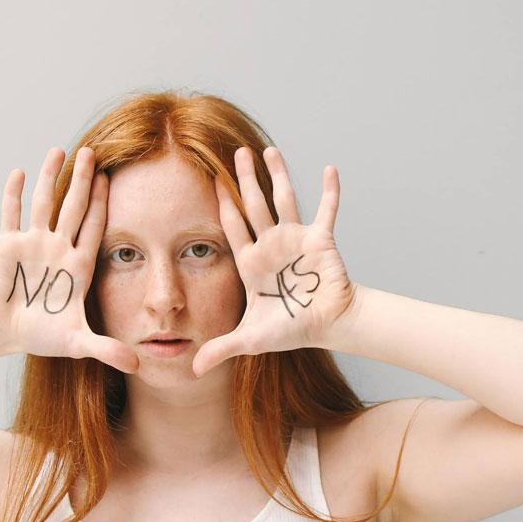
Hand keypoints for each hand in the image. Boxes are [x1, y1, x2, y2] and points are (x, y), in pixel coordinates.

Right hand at [0, 146, 140, 373]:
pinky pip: (12, 215)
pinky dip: (14, 195)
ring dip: (51, 178)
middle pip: (74, 207)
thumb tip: (137, 366)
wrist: (8, 331)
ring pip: (45, 203)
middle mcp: (60, 246)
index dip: (104, 204)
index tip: (113, 179)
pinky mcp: (8, 246)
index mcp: (80, 264)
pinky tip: (19, 172)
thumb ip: (106, 350)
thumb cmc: (45, 333)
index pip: (95, 227)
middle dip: (83, 181)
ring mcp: (34, 243)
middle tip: (93, 151)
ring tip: (60, 150)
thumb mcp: (79, 342)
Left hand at [192, 146, 357, 377]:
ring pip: (284, 199)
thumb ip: (222, 348)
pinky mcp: (321, 240)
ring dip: (278, 174)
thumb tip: (192, 371)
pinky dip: (330, 191)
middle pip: (254, 204)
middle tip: (235, 152)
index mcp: (251, 262)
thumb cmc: (291, 329)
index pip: (232, 227)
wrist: (328, 326)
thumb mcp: (251, 339)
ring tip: (268, 149)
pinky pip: (326, 211)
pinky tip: (330, 168)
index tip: (209, 180)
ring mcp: (296, 239)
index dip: (221, 204)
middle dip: (244, 179)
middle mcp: (271, 244)